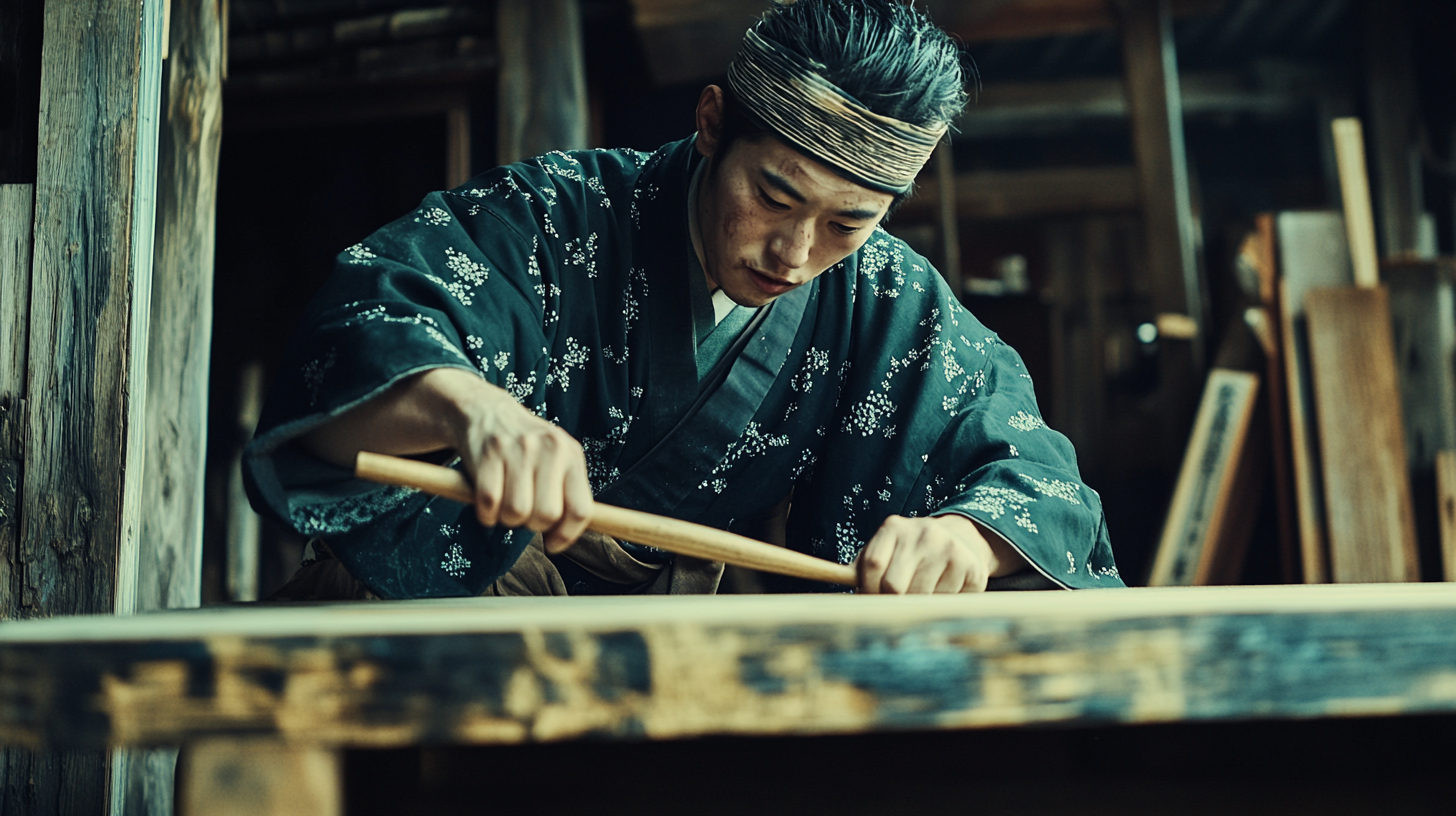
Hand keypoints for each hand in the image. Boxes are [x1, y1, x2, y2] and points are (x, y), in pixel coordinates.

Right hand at [451, 377, 592, 553]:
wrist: (487, 411)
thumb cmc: (527, 447)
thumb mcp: (558, 460)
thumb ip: (567, 494)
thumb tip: (562, 538)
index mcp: (572, 455)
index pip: (580, 510)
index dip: (567, 535)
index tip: (552, 544)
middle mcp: (550, 449)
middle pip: (547, 515)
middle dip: (532, 525)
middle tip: (524, 513)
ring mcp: (518, 450)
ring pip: (516, 513)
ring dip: (507, 519)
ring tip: (505, 504)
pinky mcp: (488, 454)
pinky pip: (489, 504)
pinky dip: (486, 513)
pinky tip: (488, 501)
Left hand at [855, 514, 1024, 593]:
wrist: (958, 539)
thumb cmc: (909, 554)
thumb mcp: (884, 551)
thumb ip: (861, 570)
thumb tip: (838, 601)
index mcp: (894, 527)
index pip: (872, 566)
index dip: (867, 592)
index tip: (868, 605)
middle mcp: (923, 532)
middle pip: (894, 586)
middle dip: (889, 604)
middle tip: (892, 610)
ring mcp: (949, 548)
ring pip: (921, 599)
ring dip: (916, 608)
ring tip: (919, 598)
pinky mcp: (971, 566)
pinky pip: (947, 602)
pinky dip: (940, 607)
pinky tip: (942, 593)